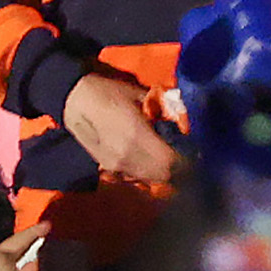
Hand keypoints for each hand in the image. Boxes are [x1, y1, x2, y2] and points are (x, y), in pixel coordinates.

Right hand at [58, 68, 179, 186]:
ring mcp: (116, 166)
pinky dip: (148, 172)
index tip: (196, 154)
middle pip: (163, 175)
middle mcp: (128, 157)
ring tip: (172, 159)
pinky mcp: (108, 169)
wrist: (73, 100)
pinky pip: (135, 176)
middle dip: (179, 170)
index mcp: (138, 136)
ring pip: (150, 179)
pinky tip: (152, 160)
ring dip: (164, 173)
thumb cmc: (107, 92)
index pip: (171, 162)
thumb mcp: (139, 94)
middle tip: (188, 158)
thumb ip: (160, 109)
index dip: (187, 161)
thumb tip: (179, 119)